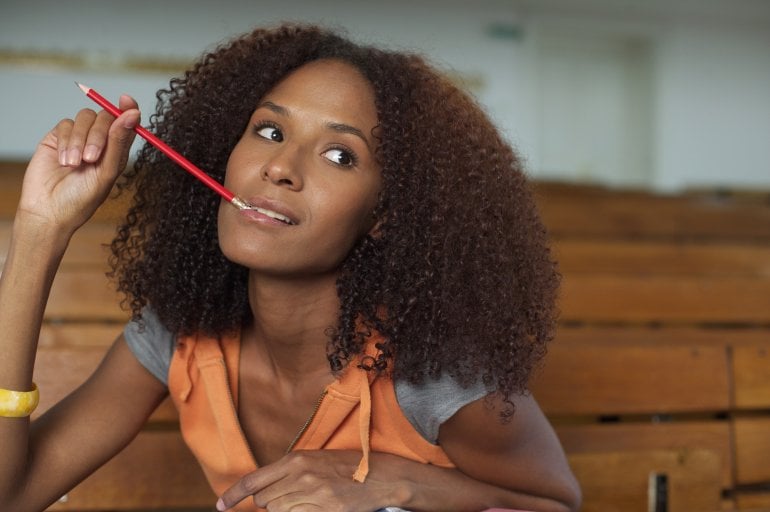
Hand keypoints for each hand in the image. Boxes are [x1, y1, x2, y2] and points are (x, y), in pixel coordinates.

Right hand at [17, 95, 139, 233]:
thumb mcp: (106, 172)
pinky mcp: (58, 138)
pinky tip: (64, 161)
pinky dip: (67, 141)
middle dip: (99, 135)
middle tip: (91, 158)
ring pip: (85, 118)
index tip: (127, 101)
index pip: (127, 123)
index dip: (128, 109)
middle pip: (106, 117)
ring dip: (81, 140)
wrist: (49, 211)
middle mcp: (100, 142)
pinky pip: (66, 124)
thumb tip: (133, 113)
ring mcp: (79, 138)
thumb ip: (119, 142)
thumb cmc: (82, 198)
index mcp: (116, 151)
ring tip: (75, 165)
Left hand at [216, 450, 391, 511]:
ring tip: (307, 500)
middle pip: (265, 501)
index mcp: (296, 459)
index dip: (232, 495)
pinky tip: (315, 507)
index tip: (220, 505)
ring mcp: (313, 496)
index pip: (254, 481)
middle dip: (270, 502)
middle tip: (290, 496)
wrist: (380, 475)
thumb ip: (287, 472)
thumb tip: (262, 491)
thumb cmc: (346, 466)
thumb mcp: (314, 460)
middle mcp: (301, 477)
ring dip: (286, 509)